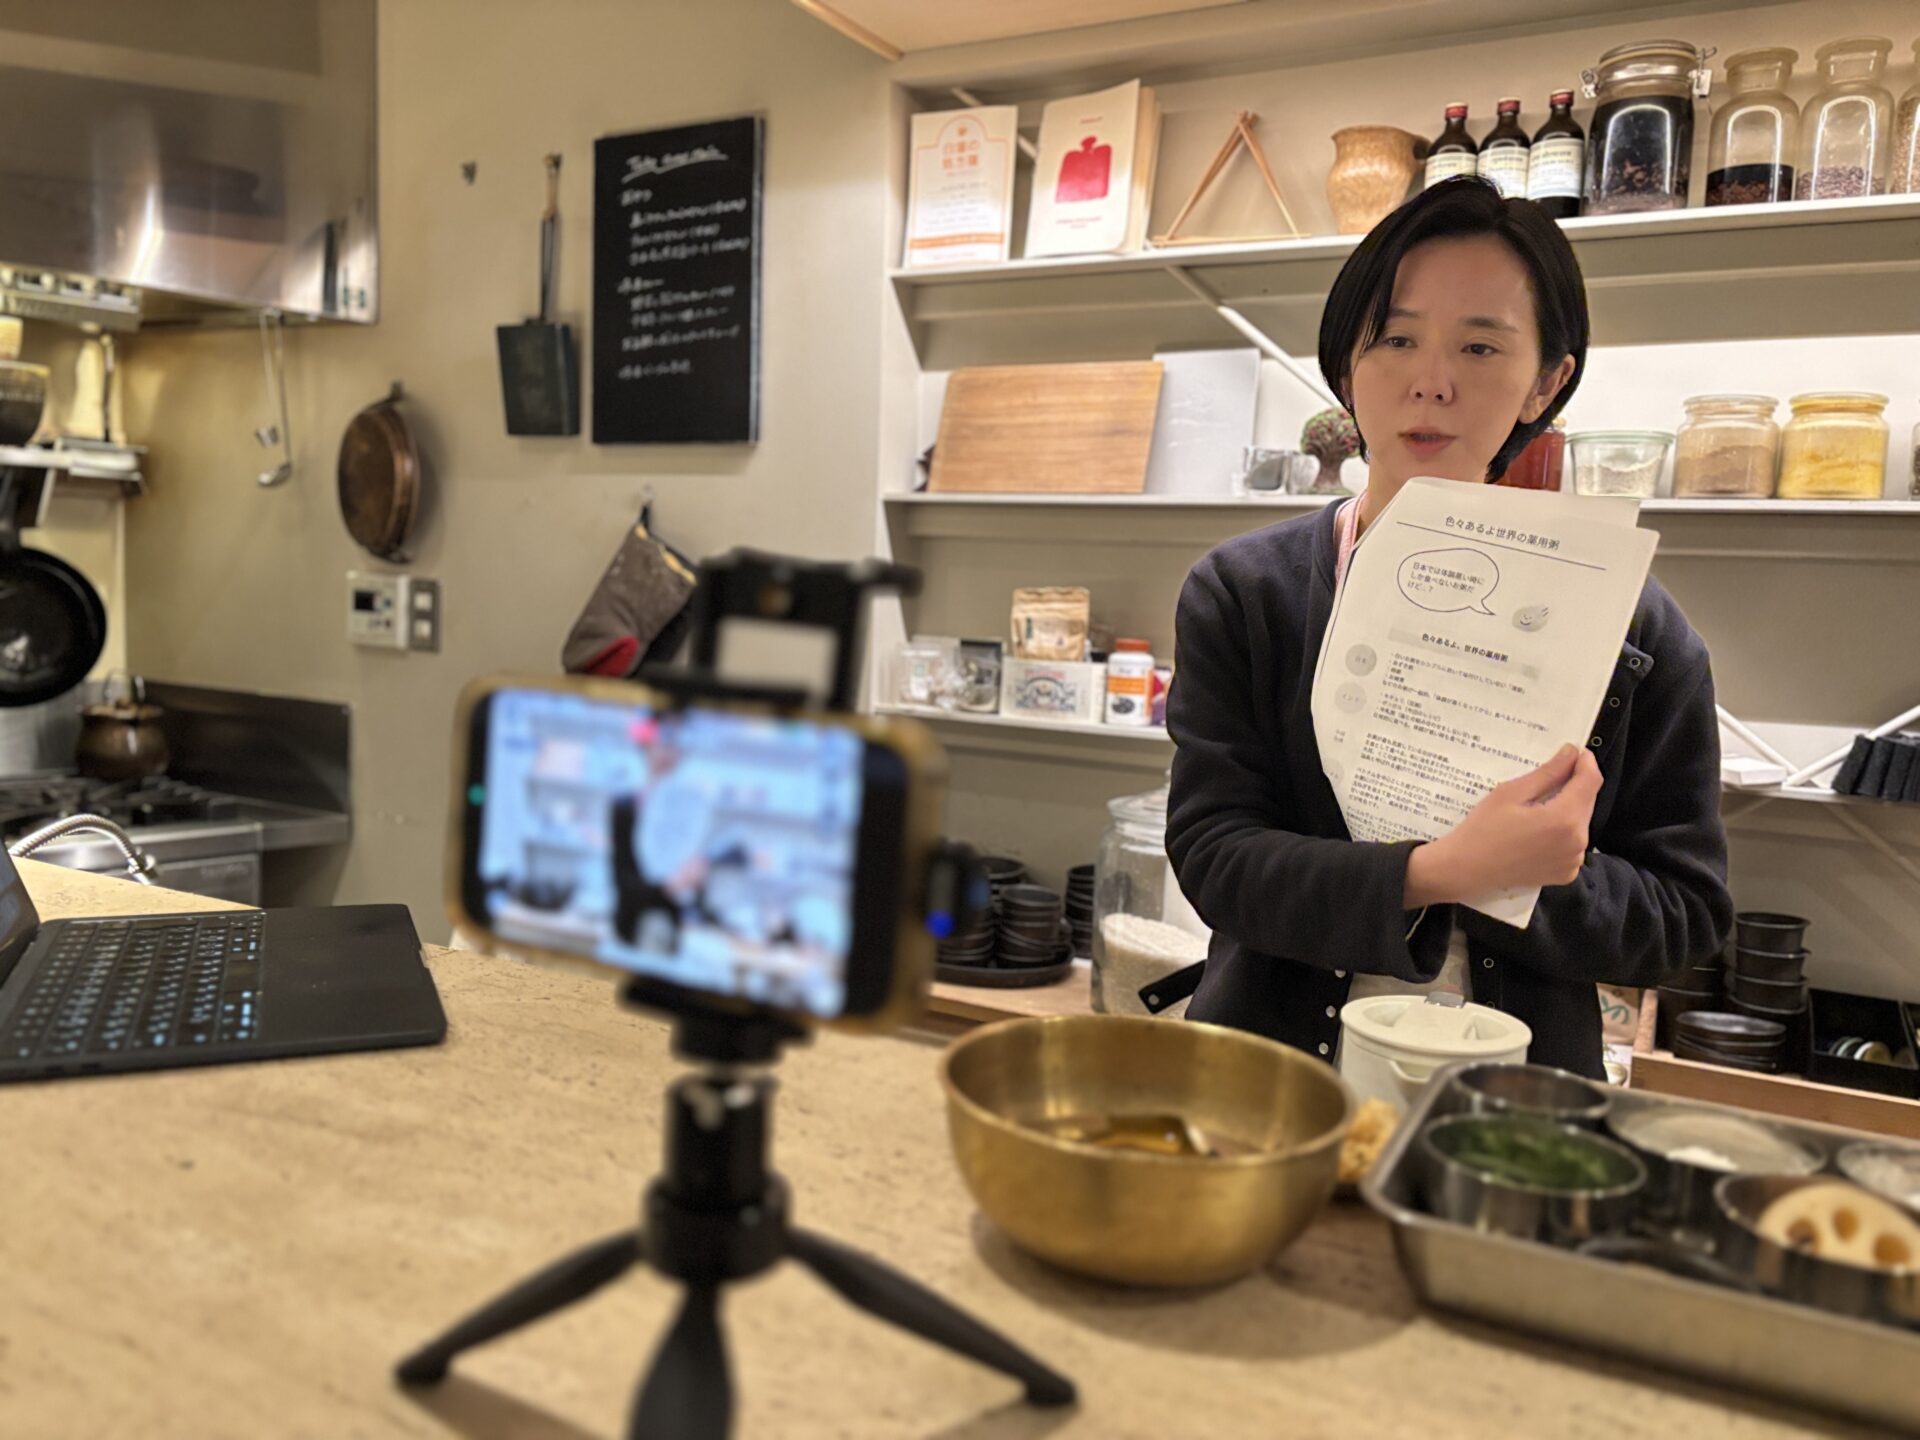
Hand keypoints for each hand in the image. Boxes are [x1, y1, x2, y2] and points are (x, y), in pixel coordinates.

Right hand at [1405, 745, 1601, 905]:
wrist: (1466, 870)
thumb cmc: (1483, 830)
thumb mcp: (1512, 792)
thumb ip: (1548, 773)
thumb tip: (1571, 754)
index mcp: (1564, 819)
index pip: (1591, 780)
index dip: (1585, 761)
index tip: (1573, 752)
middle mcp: (1577, 842)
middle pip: (1587, 801)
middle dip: (1574, 785)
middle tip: (1548, 777)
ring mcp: (1573, 860)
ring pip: (1581, 821)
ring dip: (1568, 808)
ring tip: (1538, 806)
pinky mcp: (1566, 872)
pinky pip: (1573, 842)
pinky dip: (1563, 831)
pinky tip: (1539, 830)